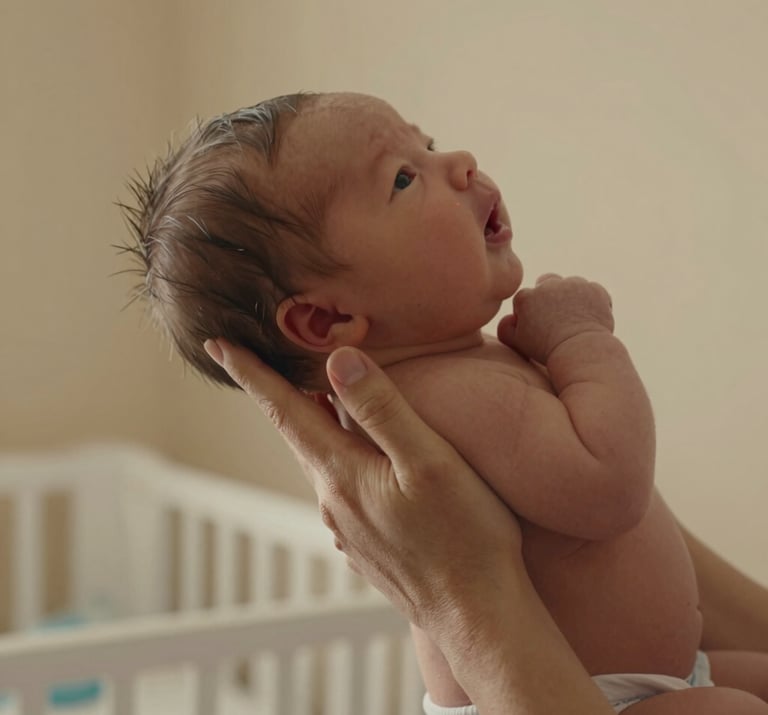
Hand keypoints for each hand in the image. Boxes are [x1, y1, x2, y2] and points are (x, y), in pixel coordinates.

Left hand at [204, 339, 522, 634]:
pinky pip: (343, 488)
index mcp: (342, 474)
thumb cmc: (464, 536)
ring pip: (322, 462)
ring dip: (314, 427)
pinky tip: (363, 458)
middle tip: (264, 359)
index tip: (217, 345)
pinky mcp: (365, 545)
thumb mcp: (429, 461)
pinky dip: (341, 459)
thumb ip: (382, 409)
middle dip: (280, 395)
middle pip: (299, 434)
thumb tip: (337, 359)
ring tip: (319, 399)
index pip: (285, 410)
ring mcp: (347, 528)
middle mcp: (333, 501)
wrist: (476, 616)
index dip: (251, 374)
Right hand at [501, 274, 613, 364]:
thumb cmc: (546, 349)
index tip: (538, 329)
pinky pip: (592, 291)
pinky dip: (592, 301)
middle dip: (549, 297)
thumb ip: (505, 328)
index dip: (530, 314)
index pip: (525, 299)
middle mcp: (548, 285)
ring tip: (574, 319)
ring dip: (571, 296)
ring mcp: (573, 284)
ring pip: (570, 285)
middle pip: (546, 283)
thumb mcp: (517, 342)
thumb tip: (509, 317)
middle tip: (556, 318)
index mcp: (526, 296)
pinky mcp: (595, 289)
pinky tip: (590, 318)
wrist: (579, 350)